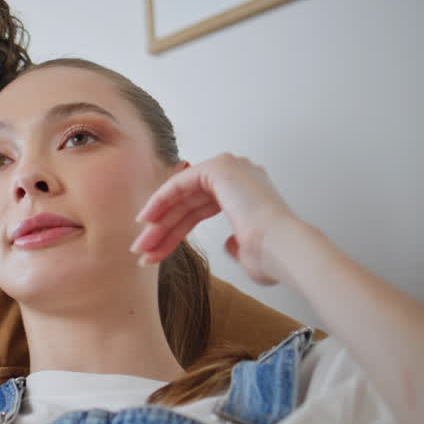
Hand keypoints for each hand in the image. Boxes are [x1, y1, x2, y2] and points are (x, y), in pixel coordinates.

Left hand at [131, 154, 300, 285]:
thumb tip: (230, 244)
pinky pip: (180, 182)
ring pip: (181, 195)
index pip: (199, 210)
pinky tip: (147, 221)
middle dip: (162, 229)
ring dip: (158, 221)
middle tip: (142, 251)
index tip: (155, 250)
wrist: (283, 249)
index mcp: (247, 193)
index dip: (175, 230)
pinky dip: (162, 200)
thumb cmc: (272, 256)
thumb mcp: (249, 251)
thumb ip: (236, 242)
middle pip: (187, 203)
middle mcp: (239, 176)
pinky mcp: (219, 167)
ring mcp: (230, 168)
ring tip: (140, 247)